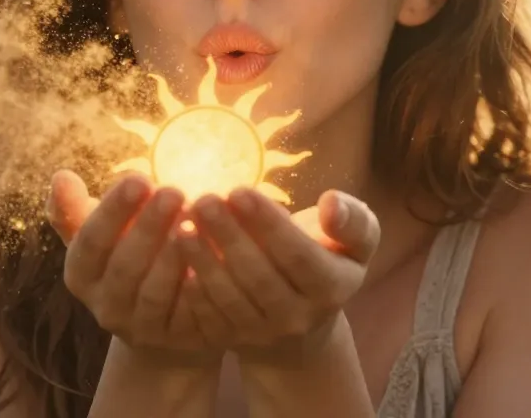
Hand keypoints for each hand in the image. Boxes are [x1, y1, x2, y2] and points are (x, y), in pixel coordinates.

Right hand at [46, 170, 218, 361]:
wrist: (162, 313)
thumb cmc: (128, 253)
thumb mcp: (101, 232)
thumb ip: (76, 207)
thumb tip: (61, 176)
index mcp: (81, 274)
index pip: (91, 241)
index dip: (113, 210)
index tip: (140, 178)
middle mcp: (104, 306)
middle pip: (124, 266)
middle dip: (148, 226)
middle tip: (174, 191)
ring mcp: (139, 327)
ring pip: (154, 292)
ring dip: (173, 254)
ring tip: (193, 219)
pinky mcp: (174, 338)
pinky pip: (186, 313)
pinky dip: (196, 286)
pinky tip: (212, 255)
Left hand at [176, 187, 379, 361]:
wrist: (304, 318)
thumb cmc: (327, 258)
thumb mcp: (355, 241)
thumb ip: (352, 220)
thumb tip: (331, 203)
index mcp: (332, 288)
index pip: (298, 255)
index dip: (267, 224)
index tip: (238, 190)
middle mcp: (299, 317)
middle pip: (259, 277)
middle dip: (228, 236)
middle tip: (202, 199)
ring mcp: (264, 333)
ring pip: (230, 297)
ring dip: (202, 259)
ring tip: (182, 222)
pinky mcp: (234, 340)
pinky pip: (208, 316)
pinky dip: (191, 287)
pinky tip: (175, 255)